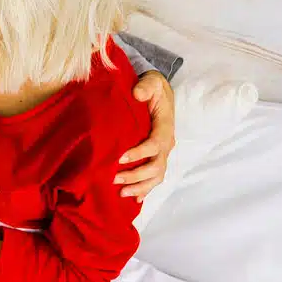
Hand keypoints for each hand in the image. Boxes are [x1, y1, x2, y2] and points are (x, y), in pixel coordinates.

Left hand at [116, 70, 175, 199]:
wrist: (159, 94)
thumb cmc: (152, 88)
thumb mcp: (151, 81)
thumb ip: (146, 86)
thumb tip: (137, 94)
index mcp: (165, 127)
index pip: (155, 144)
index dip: (140, 153)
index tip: (120, 158)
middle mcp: (166, 143)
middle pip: (157, 166)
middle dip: (137, 175)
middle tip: (115, 178)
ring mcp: (162, 152)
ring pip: (156, 176)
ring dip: (140, 186)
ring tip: (121, 193)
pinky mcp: (156, 157)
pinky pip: (154, 177)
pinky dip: (145, 189)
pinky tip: (134, 199)